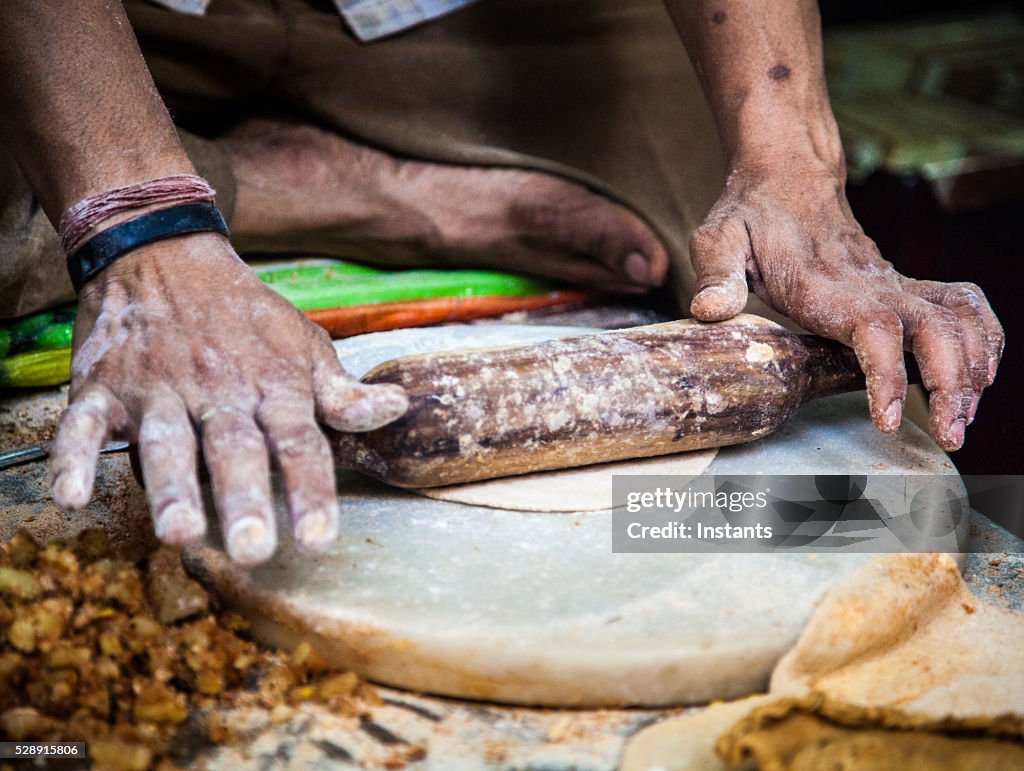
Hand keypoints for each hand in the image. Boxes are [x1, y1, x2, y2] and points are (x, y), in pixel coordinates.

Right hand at [49, 233, 407, 564]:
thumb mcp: (305, 346)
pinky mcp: (105, 385)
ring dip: (170, 487)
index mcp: (273, 385)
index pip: (300, 443)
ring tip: (180, 532)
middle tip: (253, 549)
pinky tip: (71, 496)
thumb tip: (398, 409)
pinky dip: (72, 457)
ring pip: (166, 440)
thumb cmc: (246, 315)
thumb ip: (341, 392)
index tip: (321, 542)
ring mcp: (159, 387)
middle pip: (234, 448)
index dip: (312, 492)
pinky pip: (85, 422)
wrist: (165, 253)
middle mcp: (219, 389)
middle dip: (244, 497)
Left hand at [687, 160, 1002, 450]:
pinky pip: (963, 305)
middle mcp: (869, 281)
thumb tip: (707, 311)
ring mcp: (893, 280)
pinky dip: (983, 338)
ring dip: (971, 369)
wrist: (787, 176)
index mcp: (822, 281)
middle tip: (949, 434)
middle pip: (934, 328)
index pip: (872, 326)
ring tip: (962, 420)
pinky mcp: (904, 283)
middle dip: (951, 383)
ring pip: (957, 319)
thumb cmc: (751, 214)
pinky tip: (979, 376)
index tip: (885, 417)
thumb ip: (715, 275)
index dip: (885, 373)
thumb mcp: (718, 239)